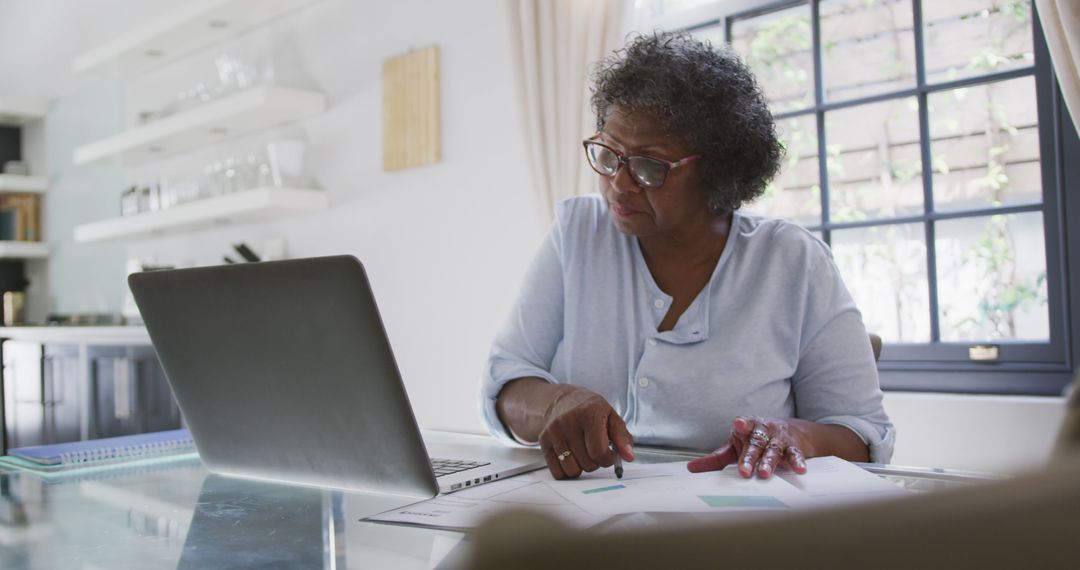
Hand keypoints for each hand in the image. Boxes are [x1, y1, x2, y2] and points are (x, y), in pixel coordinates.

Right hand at [538, 387, 633, 478]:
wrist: (563, 400)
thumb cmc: (590, 409)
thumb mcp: (611, 416)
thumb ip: (622, 437)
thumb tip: (628, 456)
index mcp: (589, 413)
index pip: (599, 451)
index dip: (607, 459)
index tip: (608, 455)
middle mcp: (569, 421)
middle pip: (587, 463)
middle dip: (595, 462)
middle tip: (595, 451)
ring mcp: (554, 431)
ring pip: (572, 470)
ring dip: (581, 467)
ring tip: (583, 454)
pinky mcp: (544, 441)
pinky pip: (557, 471)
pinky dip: (566, 470)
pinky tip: (571, 457)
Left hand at [686, 416, 808, 478]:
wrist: (791, 432)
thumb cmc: (755, 441)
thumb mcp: (735, 447)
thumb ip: (716, 458)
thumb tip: (691, 468)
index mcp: (748, 428)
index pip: (744, 425)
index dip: (742, 425)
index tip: (738, 425)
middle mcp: (764, 430)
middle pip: (756, 443)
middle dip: (750, 457)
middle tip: (744, 471)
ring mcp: (779, 438)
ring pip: (773, 450)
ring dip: (769, 462)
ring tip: (764, 474)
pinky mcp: (794, 447)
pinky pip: (795, 454)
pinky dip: (798, 461)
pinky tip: (799, 470)